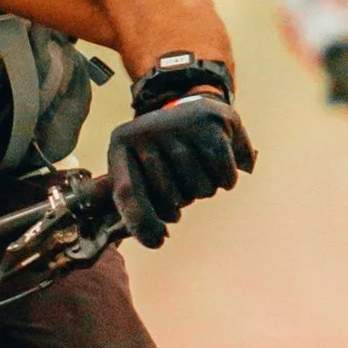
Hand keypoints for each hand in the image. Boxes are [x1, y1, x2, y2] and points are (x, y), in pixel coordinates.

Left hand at [105, 93, 254, 249]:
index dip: (142, 224)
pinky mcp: (211, 123)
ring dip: (204, 191)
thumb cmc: (160, 151)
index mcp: (121, 144)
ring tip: (198, 172)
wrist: (189, 105)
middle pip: (170, 198)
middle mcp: (147, 130)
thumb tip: (155, 240)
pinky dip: (226, 180)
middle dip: (179, 204)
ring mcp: (178, 125)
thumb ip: (134, 203)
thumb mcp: (135, 167)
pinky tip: (219, 169)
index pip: (128, 193)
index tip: (158, 242)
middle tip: (180, 186)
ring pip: (200, 189)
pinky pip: (223, 174)